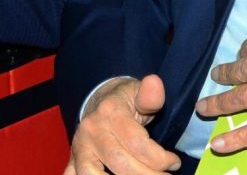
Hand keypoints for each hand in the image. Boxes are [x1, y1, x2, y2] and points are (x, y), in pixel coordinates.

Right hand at [64, 74, 179, 174]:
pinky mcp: (72, 161)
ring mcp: (79, 148)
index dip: (159, 158)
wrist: (100, 101)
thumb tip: (154, 83)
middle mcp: (91, 131)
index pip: (137, 143)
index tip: (174, 163)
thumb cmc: (126, 101)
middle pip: (119, 163)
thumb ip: (151, 95)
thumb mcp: (140, 93)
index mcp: (110, 112)